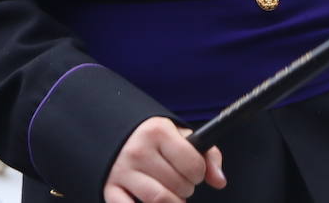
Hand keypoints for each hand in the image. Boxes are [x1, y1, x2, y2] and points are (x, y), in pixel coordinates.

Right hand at [103, 117, 224, 202]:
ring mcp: (122, 170)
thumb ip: (207, 155)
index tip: (192, 171)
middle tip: (178, 181)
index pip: (194, 167)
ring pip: (160, 201)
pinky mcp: (110, 188)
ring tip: (169, 194)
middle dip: (185, 189)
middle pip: (179, 187)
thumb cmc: (152, 139)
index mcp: (157, 132)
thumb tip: (219, 181)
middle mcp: (138, 150)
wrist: (112, 131)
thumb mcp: (179, 136)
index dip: (199, 173)